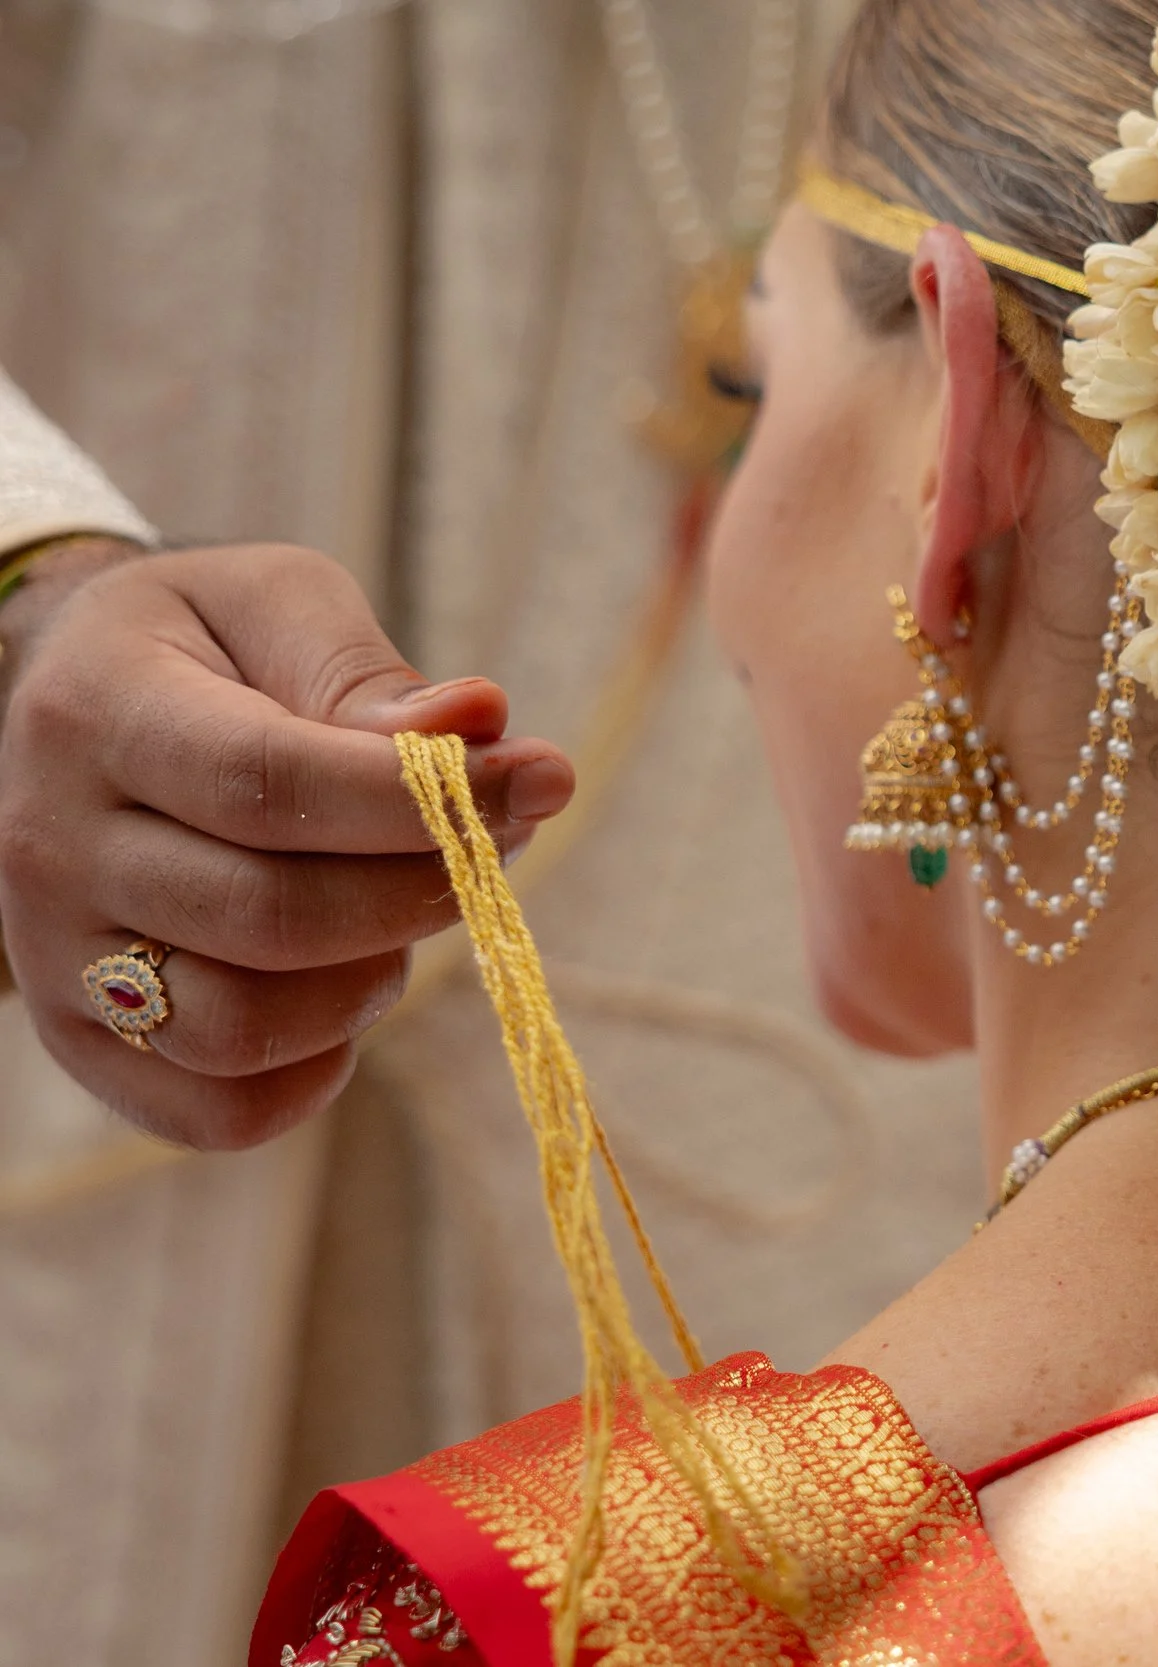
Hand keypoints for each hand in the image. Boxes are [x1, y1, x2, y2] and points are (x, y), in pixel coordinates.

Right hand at [0, 542, 574, 1147]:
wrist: (76, 702)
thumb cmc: (209, 646)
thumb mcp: (277, 603)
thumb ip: (366, 671)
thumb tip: (479, 728)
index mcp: (95, 713)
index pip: (266, 784)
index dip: (421, 799)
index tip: (539, 780)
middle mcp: (50, 846)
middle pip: (272, 918)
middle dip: (422, 888)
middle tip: (489, 844)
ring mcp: (57, 960)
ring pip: (243, 1029)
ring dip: (372, 982)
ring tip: (404, 909)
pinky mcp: (89, 1045)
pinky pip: (224, 1110)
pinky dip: (319, 1070)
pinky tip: (349, 985)